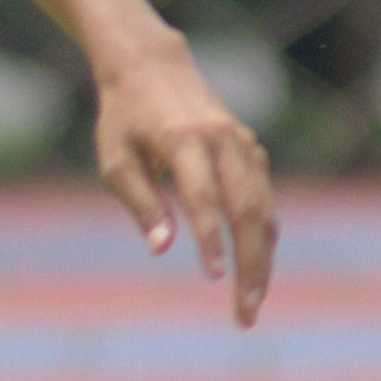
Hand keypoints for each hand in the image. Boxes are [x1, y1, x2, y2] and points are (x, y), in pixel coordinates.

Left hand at [92, 35, 276, 326]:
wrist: (153, 67)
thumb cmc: (123, 118)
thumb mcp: (115, 159)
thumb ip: (141, 203)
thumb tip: (162, 249)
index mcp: (185, 141)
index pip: (204, 198)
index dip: (210, 239)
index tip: (213, 278)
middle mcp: (223, 142)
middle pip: (249, 209)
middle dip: (251, 265)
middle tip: (245, 312)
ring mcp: (243, 145)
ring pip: (265, 209)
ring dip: (262, 259)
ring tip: (250, 302)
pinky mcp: (251, 151)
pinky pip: (264, 199)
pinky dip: (263, 236)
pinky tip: (254, 268)